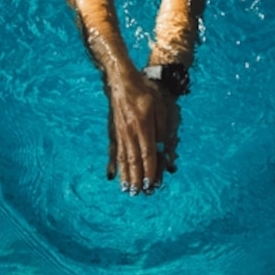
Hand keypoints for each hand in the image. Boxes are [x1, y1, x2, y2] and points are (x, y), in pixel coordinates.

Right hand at [105, 68, 179, 194]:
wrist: (121, 80)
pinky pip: (114, 152)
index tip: (151, 184)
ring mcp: (119, 133)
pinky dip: (113, 165)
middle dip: (136, 179)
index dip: (150, 170)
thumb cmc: (144, 91)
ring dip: (125, 176)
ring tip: (126, 190)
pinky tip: (112, 175)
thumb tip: (163, 146)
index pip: (148, 153)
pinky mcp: (113, 132)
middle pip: (134, 160)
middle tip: (138, 194)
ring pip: (123, 159)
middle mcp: (129, 132)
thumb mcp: (159, 106)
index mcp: (143, 126)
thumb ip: (162, 127)